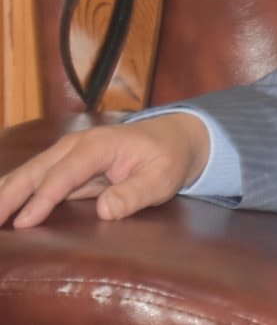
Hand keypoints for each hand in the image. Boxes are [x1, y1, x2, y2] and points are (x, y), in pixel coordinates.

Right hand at [0, 113, 210, 227]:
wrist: (174, 139)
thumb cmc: (168, 159)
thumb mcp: (162, 178)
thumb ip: (135, 194)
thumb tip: (105, 210)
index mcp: (98, 146)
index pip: (63, 175)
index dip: (42, 199)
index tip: (23, 223)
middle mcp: (76, 146)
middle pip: (35, 171)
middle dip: (8, 196)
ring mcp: (67, 154)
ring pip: (27, 173)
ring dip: (4, 193)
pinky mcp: (64, 166)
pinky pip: (34, 179)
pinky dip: (13, 191)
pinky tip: (0, 208)